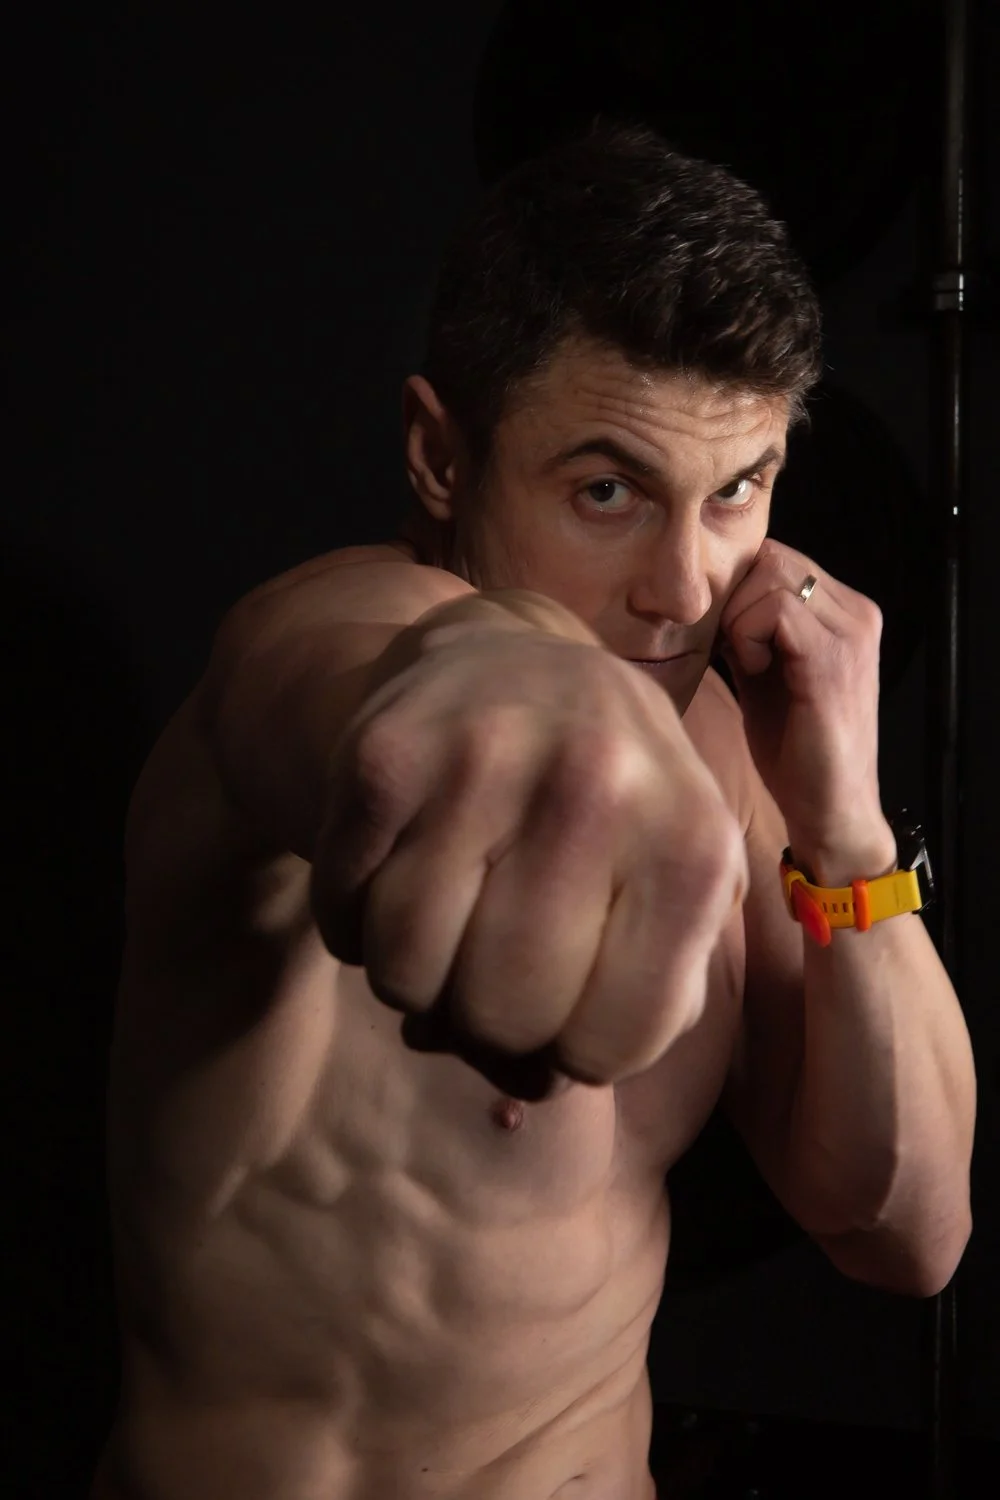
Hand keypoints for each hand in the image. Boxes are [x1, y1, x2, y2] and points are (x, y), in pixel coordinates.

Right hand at [311, 593, 746, 1098]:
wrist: (508, 658)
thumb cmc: (610, 804)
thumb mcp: (675, 884)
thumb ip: (649, 1002)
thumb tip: (537, 1080)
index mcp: (691, 842)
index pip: (613, 1042)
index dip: (577, 1056)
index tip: (570, 1011)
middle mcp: (596, 785)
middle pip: (502, 1012)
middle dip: (487, 1024)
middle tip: (493, 973)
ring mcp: (483, 758)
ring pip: (406, 970)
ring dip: (412, 980)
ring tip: (445, 929)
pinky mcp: (383, 751)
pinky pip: (341, 914)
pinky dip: (351, 930)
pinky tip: (386, 887)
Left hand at [718, 539, 894, 881]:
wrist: (830, 808)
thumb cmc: (794, 748)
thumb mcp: (766, 673)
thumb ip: (750, 629)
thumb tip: (710, 595)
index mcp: (846, 611)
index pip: (777, 556)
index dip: (739, 590)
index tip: (730, 639)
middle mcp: (858, 612)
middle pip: (772, 556)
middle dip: (735, 599)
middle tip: (733, 650)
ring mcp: (852, 632)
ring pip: (771, 574)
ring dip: (740, 619)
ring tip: (749, 664)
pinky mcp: (833, 658)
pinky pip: (775, 610)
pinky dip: (748, 636)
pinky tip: (753, 670)